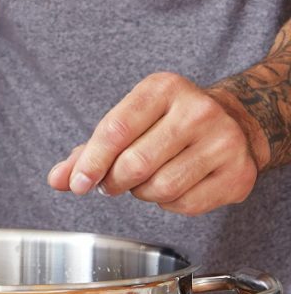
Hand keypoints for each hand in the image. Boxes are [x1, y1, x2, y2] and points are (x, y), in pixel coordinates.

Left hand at [48, 72, 259, 215]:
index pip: (115, 130)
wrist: (234, 124)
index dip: (91, 163)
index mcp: (163, 89)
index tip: (78, 184)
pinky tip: (178, 184)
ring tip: (150, 178)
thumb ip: (87, 153)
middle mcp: (198, 110)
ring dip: (142, 193)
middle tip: (115, 181)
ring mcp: (223, 141)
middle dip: (115, 182)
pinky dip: (170, 203)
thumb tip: (57, 179)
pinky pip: (183, 204)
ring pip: (158, 188)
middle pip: (134, 165)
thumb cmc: (166, 126)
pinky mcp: (237, 173)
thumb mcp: (127, 125)